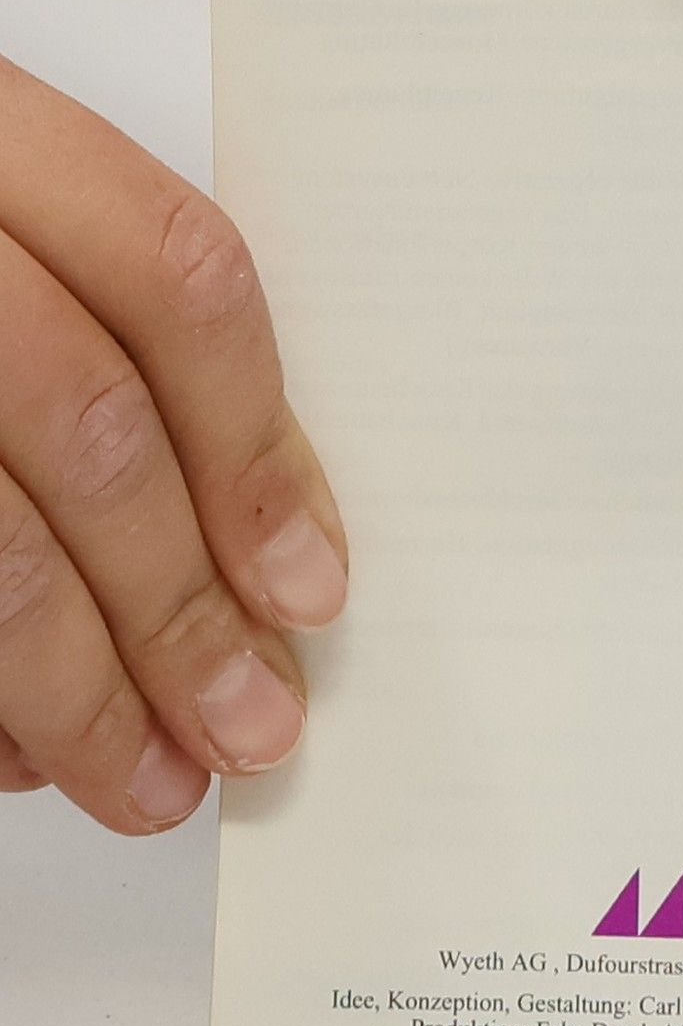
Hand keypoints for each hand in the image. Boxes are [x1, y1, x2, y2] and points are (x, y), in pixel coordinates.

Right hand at [0, 58, 347, 832]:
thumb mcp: (12, 242)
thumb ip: (108, 350)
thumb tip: (256, 555)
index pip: (172, 277)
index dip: (258, 451)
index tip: (309, 589)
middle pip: (81, 424)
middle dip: (179, 610)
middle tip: (249, 727)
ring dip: (75, 690)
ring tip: (146, 782)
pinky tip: (17, 751)